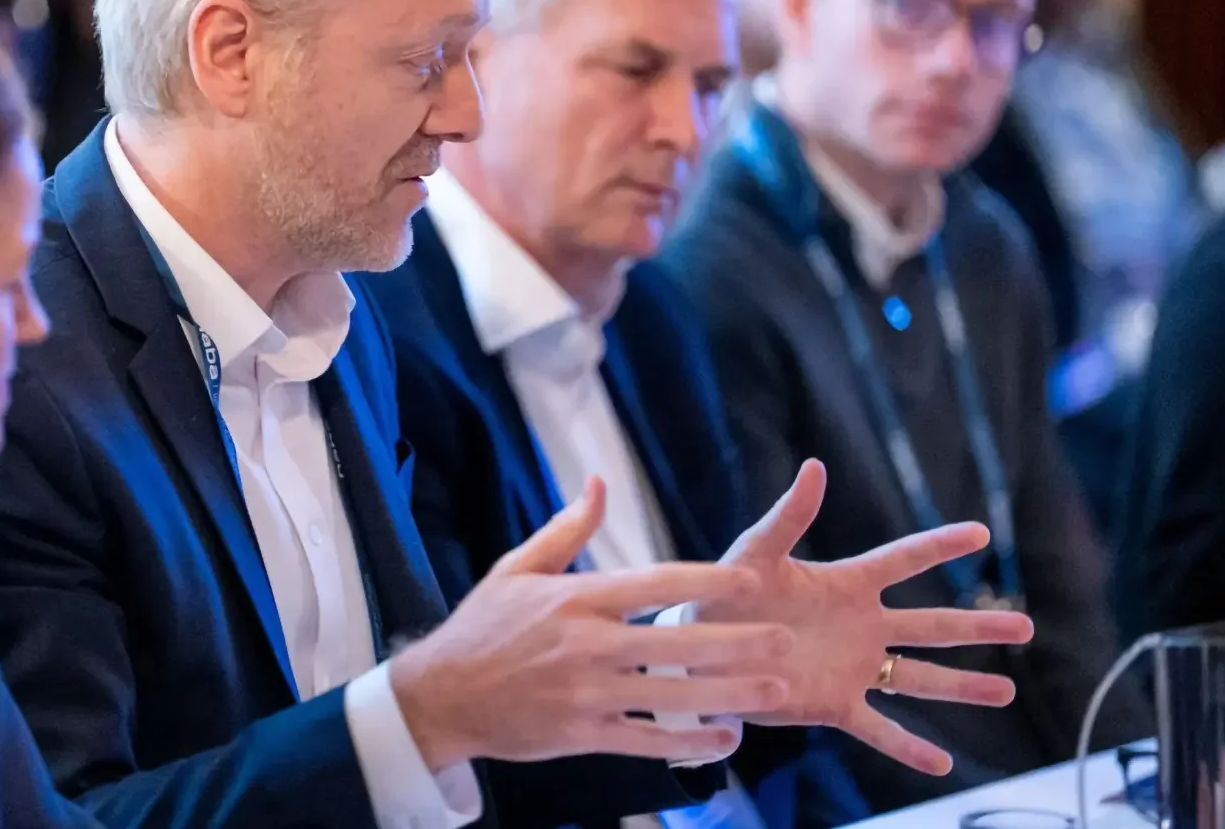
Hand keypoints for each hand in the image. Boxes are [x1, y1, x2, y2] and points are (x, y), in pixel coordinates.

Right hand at [390, 477, 796, 770]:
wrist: (440, 695)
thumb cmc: (482, 627)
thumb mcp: (518, 568)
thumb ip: (568, 530)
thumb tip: (599, 483)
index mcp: (576, 598)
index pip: (655, 584)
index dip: (707, 581)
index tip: (750, 580)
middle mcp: (587, 644)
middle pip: (676, 640)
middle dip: (737, 642)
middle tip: (784, 639)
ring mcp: (586, 693)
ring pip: (672, 695)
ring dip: (729, 694)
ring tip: (775, 692)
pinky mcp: (582, 733)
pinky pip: (647, 740)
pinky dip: (689, 742)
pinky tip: (726, 739)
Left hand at [699, 459, 1035, 775]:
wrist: (698, 646)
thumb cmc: (725, 593)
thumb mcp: (756, 551)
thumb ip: (788, 515)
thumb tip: (814, 467)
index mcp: (846, 584)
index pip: (903, 559)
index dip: (940, 545)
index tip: (981, 533)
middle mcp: (861, 626)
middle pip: (931, 625)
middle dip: (977, 627)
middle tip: (1027, 627)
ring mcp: (853, 667)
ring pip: (918, 677)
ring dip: (962, 685)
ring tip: (1007, 691)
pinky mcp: (834, 703)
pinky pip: (878, 728)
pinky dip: (908, 748)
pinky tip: (943, 765)